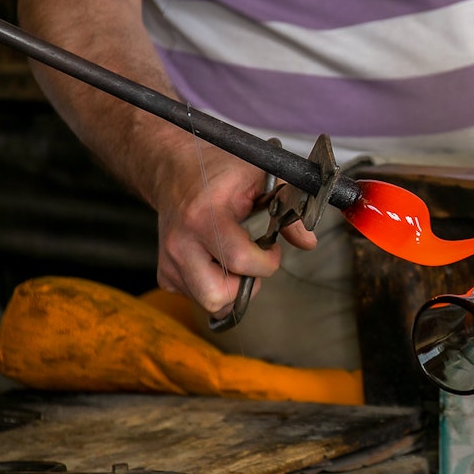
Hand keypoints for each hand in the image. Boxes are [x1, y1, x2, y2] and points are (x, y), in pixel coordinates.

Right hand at [151, 142, 317, 317]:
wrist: (174, 170)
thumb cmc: (218, 171)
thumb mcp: (259, 176)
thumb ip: (287, 205)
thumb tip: (308, 242)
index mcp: (204, 216)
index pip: (240, 259)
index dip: (267, 262)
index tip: (272, 249)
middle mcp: (181, 243)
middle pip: (217, 294)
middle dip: (245, 287)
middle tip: (252, 264)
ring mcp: (169, 260)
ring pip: (207, 303)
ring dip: (231, 291)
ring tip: (236, 263)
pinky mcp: (165, 272)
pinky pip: (194, 298)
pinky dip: (213, 288)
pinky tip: (217, 263)